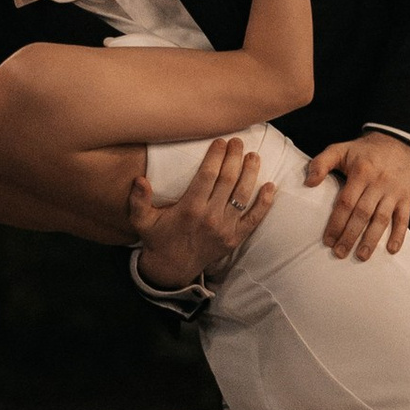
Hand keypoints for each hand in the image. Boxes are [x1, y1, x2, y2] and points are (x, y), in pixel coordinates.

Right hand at [127, 135, 274, 285]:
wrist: (172, 268)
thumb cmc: (158, 238)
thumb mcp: (141, 220)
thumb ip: (138, 200)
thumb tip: (140, 180)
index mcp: (189, 209)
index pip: (207, 176)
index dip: (216, 156)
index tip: (221, 142)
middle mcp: (210, 217)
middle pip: (228, 181)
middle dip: (234, 158)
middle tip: (238, 142)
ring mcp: (225, 229)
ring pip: (243, 195)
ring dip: (251, 173)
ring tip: (254, 156)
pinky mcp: (235, 238)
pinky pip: (254, 219)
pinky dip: (264, 203)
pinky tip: (271, 186)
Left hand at [304, 129, 409, 263]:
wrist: (397, 141)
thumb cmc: (364, 150)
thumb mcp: (340, 149)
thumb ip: (321, 163)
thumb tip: (309, 183)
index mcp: (361, 172)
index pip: (346, 203)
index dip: (336, 223)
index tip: (327, 240)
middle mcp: (378, 183)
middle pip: (362, 214)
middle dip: (350, 236)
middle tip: (339, 253)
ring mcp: (394, 192)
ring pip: (382, 219)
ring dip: (371, 240)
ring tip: (361, 256)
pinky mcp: (407, 197)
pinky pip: (404, 219)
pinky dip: (399, 235)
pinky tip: (391, 250)